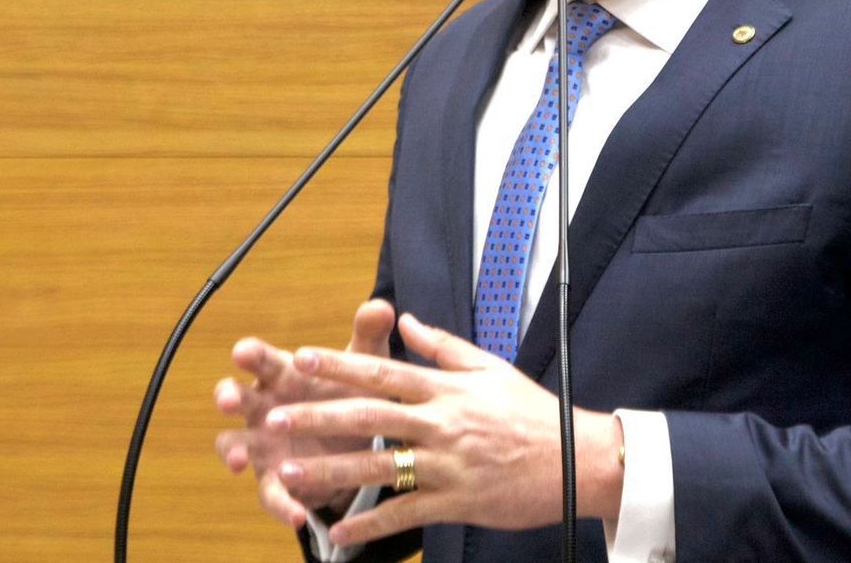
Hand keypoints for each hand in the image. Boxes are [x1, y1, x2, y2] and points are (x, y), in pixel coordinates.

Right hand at [214, 298, 395, 527]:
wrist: (355, 444)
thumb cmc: (348, 393)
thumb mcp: (363, 367)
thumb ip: (369, 337)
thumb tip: (381, 305)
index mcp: (284, 375)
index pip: (262, 359)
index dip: (251, 354)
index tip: (243, 350)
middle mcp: (265, 408)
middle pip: (238, 397)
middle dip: (229, 396)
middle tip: (228, 398)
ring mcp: (264, 446)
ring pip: (235, 446)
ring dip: (233, 451)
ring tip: (239, 460)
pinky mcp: (277, 480)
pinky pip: (272, 494)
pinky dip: (281, 503)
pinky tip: (296, 513)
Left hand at [265, 311, 624, 546]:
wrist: (577, 460)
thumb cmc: (534, 413)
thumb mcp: (490, 368)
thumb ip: (442, 346)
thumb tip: (405, 319)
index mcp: (447, 390)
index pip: (384, 373)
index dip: (340, 366)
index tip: (302, 358)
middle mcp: (443, 424)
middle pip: (370, 417)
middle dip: (319, 417)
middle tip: (274, 416)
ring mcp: (448, 465)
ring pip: (380, 467)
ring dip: (331, 471)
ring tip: (289, 471)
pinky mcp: (457, 502)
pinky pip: (406, 514)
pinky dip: (371, 525)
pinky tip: (339, 532)